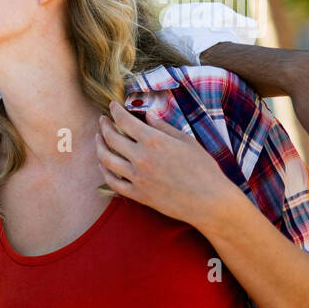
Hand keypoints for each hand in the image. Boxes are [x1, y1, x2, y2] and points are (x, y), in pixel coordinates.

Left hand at [95, 101, 242, 229]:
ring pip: (106, 159)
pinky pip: (112, 182)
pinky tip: (103, 164)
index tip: (112, 106)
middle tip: (102, 120)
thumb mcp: (186, 141)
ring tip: (98, 139)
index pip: (125, 120)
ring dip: (99, 146)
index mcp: (154, 141)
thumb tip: (147, 116)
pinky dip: (104, 171)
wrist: (209, 201)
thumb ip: (163, 127)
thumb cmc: (203, 169)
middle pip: (111, 138)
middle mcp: (141, 158)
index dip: (115, 110)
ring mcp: (137, 177)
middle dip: (104, 126)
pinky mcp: (137, 194)